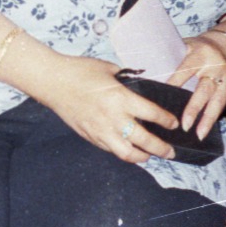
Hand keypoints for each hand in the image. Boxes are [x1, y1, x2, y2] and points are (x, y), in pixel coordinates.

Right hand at [33, 55, 179, 163]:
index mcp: (121, 99)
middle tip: (170, 152)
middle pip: (145, 141)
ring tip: (150, 155)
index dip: (167, 121)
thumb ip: (126, 80)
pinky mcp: (90, 136)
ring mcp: (101, 131)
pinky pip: (111, 150)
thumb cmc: (79, 71)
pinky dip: (123, 152)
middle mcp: (114, 118)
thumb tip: (139, 86)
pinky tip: (129, 149)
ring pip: (128, 154)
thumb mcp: (109, 69)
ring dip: (142, 157)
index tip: (174, 124)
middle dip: (162, 149)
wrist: (52, 81)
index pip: (153, 115)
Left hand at [171, 34, 225, 136]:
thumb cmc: (196, 49)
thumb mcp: (185, 46)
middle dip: (195, 108)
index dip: (176, 82)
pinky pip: (222, 105)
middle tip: (185, 125)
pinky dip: (213, 119)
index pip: (186, 70)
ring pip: (217, 101)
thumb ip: (172, 58)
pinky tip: (205, 131)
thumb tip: (150, 77)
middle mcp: (214, 67)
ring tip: (199, 135)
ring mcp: (225, 78)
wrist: (224, 46)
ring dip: (208, 120)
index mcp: (200, 55)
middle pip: (204, 90)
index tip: (164, 94)